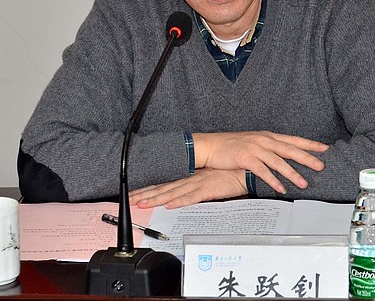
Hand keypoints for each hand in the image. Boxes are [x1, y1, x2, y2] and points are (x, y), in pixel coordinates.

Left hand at [129, 168, 247, 208]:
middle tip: (129, 199)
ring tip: (141, 203)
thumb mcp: (209, 179)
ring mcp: (198, 183)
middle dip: (145, 194)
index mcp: (190, 175)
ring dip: (156, 199)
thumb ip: (195, 187)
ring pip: (173, 192)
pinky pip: (192, 197)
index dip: (148, 188)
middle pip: (164, 187)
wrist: (245, 169)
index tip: (135, 192)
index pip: (165, 182)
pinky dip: (180, 201)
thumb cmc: (229, 173)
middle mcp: (191, 178)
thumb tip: (182, 195)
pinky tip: (169, 205)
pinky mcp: (208, 190)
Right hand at [194, 131, 327, 194]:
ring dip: (292, 173)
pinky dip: (273, 180)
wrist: (211, 145)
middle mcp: (264, 140)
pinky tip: (281, 188)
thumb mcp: (253, 143)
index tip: (325, 149)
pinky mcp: (245, 157)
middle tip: (321, 166)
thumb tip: (284, 158)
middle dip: (307, 158)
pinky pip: (262, 170)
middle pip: (290, 149)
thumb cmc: (232, 146)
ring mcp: (255, 148)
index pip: (293, 140)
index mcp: (268, 136)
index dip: (310, 144)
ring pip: (278, 161)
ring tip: (304, 183)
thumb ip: (269, 149)